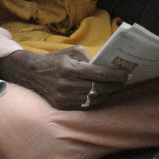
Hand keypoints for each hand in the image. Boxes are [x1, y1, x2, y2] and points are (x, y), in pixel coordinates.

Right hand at [0, 46, 128, 110]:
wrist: (30, 73)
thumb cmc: (54, 60)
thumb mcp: (69, 52)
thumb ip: (86, 56)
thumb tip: (101, 65)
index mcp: (69, 68)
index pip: (98, 74)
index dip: (115, 76)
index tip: (127, 75)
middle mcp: (66, 84)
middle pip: (97, 88)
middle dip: (114, 86)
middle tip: (124, 82)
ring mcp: (63, 97)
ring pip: (92, 99)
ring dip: (105, 94)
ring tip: (114, 88)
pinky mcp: (60, 106)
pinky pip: (83, 106)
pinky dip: (93, 101)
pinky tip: (99, 95)